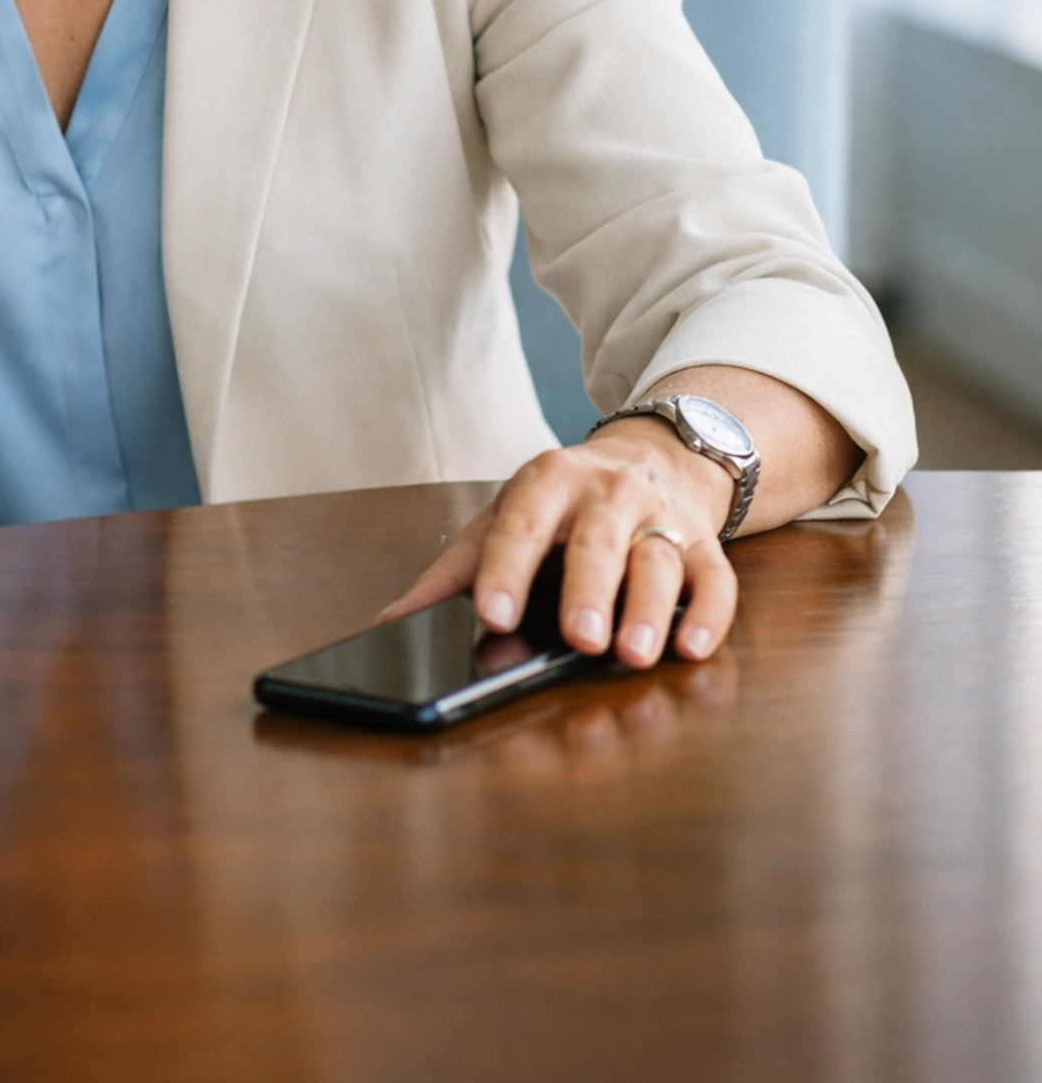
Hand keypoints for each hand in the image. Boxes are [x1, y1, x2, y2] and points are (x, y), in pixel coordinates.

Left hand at [380, 415, 738, 669]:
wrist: (651, 455)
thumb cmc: (564, 501)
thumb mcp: (506, 515)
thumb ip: (453, 570)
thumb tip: (393, 622)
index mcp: (548, 481)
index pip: (522, 524)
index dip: (506, 569)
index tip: (493, 614)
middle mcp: (607, 493)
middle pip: (598, 540)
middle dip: (588, 589)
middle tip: (578, 637)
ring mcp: (660, 516)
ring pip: (658, 559)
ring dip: (649, 608)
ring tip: (633, 652)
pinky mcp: (703, 543)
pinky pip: (714, 578)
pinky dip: (707, 614)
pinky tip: (692, 646)